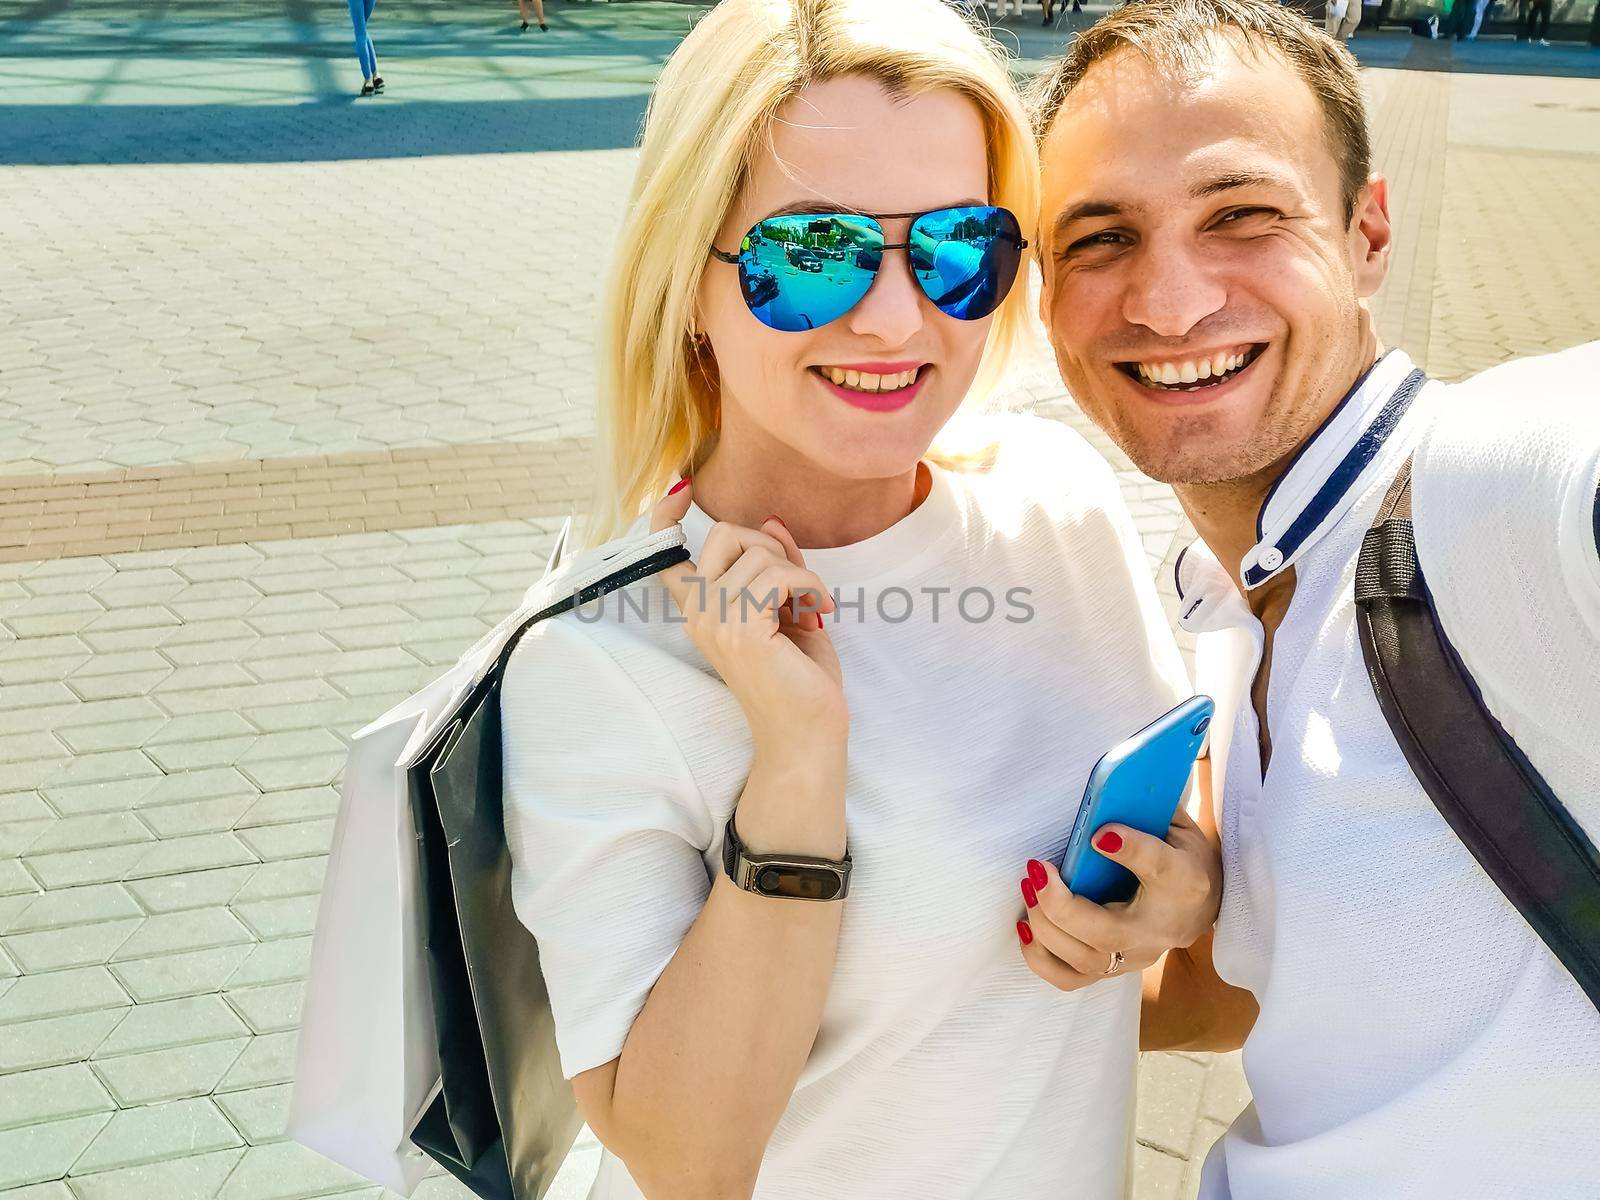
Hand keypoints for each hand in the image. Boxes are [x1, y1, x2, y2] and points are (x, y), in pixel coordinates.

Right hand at [650, 482, 846, 747]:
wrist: (807, 739)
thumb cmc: (800, 683)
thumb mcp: (789, 612)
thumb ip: (778, 567)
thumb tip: (771, 520)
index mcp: (701, 613)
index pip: (665, 557)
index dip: (665, 516)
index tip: (681, 490)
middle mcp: (698, 616)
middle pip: (725, 536)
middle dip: (772, 545)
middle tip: (798, 584)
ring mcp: (715, 623)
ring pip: (759, 554)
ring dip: (799, 574)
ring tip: (814, 607)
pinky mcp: (741, 630)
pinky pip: (777, 574)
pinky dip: (809, 585)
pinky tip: (821, 612)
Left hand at [1016, 808, 1221, 991]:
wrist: (1203, 905)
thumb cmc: (1180, 857)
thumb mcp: (1174, 825)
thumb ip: (1145, 810)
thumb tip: (1106, 789)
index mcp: (1184, 881)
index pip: (1160, 867)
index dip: (1131, 849)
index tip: (1102, 833)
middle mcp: (1159, 929)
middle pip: (1107, 933)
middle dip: (1061, 905)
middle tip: (1035, 869)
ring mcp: (1136, 957)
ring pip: (1085, 961)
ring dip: (1045, 928)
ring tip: (1027, 889)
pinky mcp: (1114, 971)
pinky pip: (1071, 980)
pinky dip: (1041, 958)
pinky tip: (1026, 927)